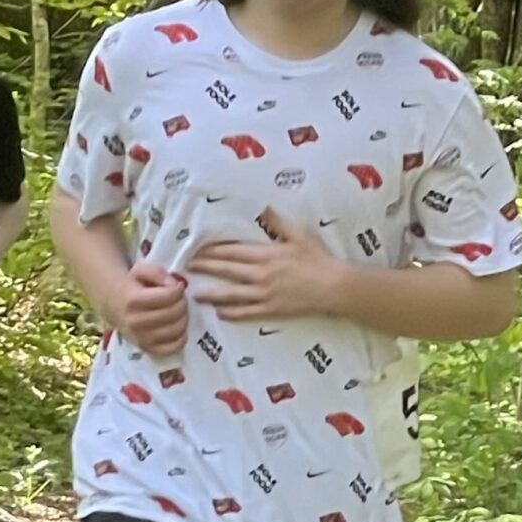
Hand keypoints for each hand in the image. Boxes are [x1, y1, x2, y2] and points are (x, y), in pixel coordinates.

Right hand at [112, 260, 190, 357]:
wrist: (115, 306)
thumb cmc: (132, 287)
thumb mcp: (141, 271)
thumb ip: (159, 273)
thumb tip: (176, 285)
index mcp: (134, 300)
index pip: (170, 295)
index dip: (178, 289)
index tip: (177, 287)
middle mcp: (136, 322)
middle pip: (175, 312)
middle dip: (182, 303)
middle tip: (178, 299)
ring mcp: (142, 338)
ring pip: (177, 329)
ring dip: (183, 318)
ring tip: (177, 311)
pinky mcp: (148, 350)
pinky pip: (173, 347)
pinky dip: (181, 338)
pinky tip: (176, 327)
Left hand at [188, 206, 343, 320]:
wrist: (333, 286)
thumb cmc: (318, 258)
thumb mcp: (299, 234)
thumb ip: (278, 222)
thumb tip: (264, 209)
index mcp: (265, 254)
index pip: (232, 251)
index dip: (213, 251)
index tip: (198, 249)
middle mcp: (260, 274)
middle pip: (226, 271)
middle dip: (205, 268)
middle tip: (188, 268)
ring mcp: (264, 294)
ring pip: (232, 294)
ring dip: (212, 293)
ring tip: (195, 293)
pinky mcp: (271, 310)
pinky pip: (247, 312)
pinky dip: (232, 313)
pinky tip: (220, 313)